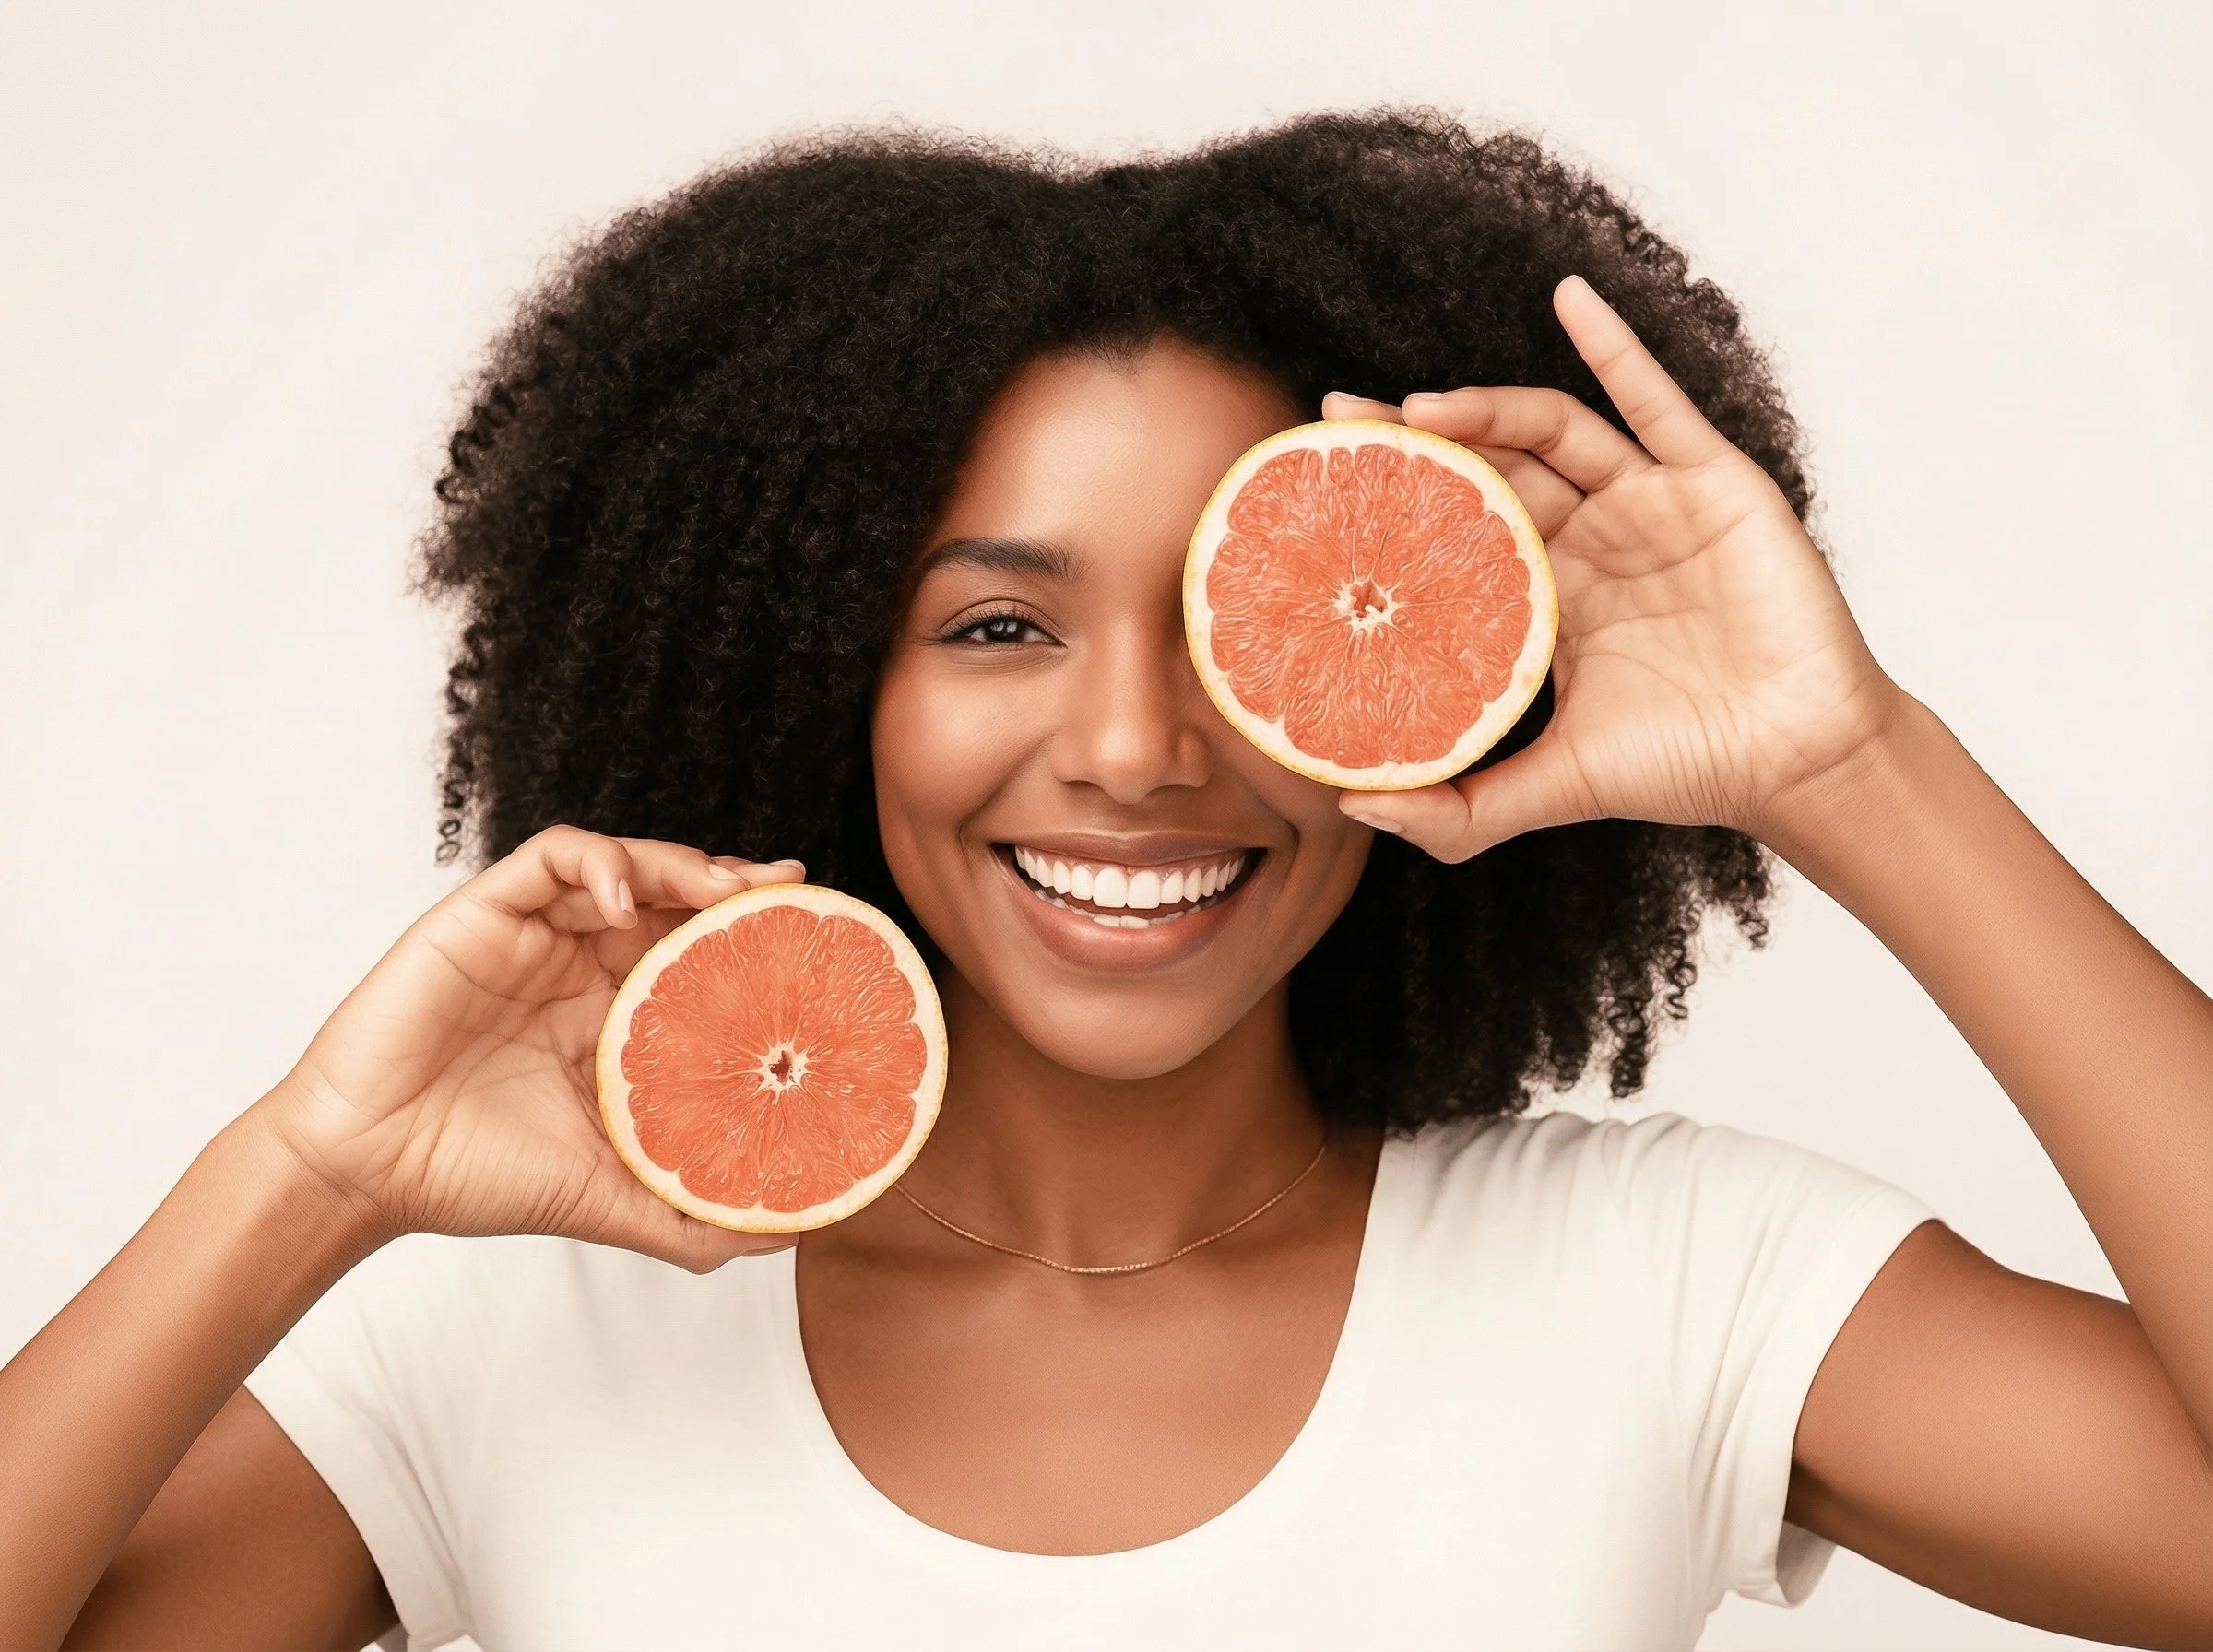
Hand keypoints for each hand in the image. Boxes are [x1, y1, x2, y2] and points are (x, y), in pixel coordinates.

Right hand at [256, 827, 804, 1269]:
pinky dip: (600, 864)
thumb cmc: (477, 1178)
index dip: (758, 938)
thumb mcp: (611, 1199)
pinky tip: (627, 901)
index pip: (701, 955)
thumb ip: (695, 1214)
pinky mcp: (485, 912)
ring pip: (626, 865)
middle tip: (791, 891)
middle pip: (676, 899)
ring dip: (683, 865)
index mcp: (616, 1018)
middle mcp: (583, 967)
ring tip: (727, 889)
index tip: (819, 932)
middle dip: (737, 888)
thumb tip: (797, 1230)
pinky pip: (552, 858)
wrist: (368, 1171)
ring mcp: (536, 935)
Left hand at [1325, 275, 1904, 861]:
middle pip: (1490, 469)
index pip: (1456, 530)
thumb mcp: (1549, 788)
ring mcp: (1650, 503)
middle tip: (1339, 422)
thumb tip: (1354, 807)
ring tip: (1419, 406)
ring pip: (1553, 433)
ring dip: (1487, 409)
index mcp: (1549, 597)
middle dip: (1417, 443)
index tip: (1322, 485)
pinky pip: (1656, 402)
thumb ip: (1458, 811)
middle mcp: (1592, 540)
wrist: (1797, 761)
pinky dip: (1614, 346)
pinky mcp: (1711, 481)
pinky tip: (1568, 298)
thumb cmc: (1684, 768)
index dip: (1396, 503)